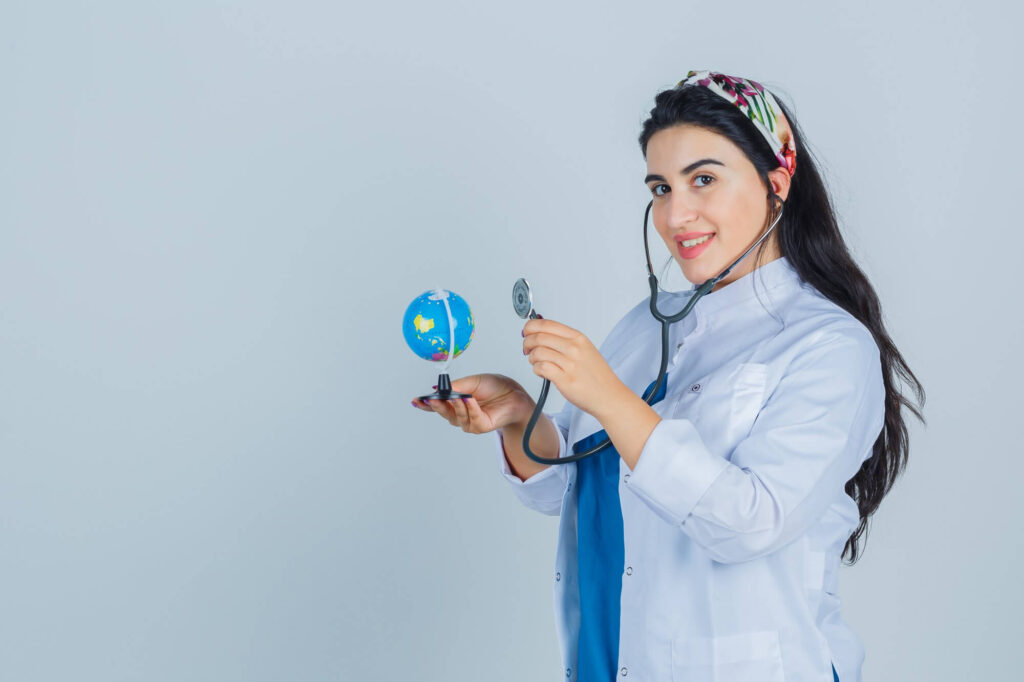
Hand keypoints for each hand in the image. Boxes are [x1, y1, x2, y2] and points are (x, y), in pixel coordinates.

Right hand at [410, 373, 532, 433]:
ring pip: (457, 417)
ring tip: (456, 396)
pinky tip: (469, 400)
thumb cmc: (494, 387)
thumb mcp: (472, 382)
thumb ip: (456, 386)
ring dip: (456, 406)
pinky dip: (470, 408)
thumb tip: (438, 388)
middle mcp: (461, 414)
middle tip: (432, 399)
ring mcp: (470, 422)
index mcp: (456, 402)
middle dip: (438, 406)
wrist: (514, 393)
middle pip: (444, 413)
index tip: (416, 400)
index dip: (426, 404)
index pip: (438, 405)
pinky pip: (472, 418)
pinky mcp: (481, 427)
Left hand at [522, 317, 624, 418]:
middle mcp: (574, 348)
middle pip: (539, 337)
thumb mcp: (584, 350)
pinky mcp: (565, 380)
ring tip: (536, 363)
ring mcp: (570, 364)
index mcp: (578, 338)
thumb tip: (539, 333)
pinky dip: (537, 369)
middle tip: (527, 349)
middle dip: (527, 343)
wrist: (609, 396)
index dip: (531, 326)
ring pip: (538, 352)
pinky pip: (541, 368)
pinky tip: (542, 372)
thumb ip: (564, 341)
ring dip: (532, 358)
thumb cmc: (596, 376)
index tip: (526, 332)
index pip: (547, 324)